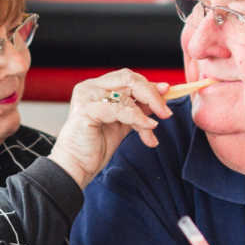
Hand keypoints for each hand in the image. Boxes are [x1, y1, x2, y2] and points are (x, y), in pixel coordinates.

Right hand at [48, 70, 169, 188]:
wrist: (76, 166)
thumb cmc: (95, 146)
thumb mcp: (123, 123)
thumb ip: (138, 109)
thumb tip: (161, 96)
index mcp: (97, 87)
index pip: (128, 78)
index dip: (150, 85)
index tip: (168, 93)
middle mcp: (90, 87)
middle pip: (129, 79)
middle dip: (152, 95)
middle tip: (165, 112)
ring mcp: (87, 96)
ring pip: (126, 94)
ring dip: (145, 113)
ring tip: (152, 130)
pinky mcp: (86, 110)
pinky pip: (119, 109)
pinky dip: (137, 118)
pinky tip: (147, 128)